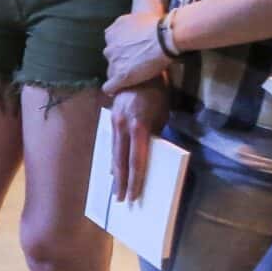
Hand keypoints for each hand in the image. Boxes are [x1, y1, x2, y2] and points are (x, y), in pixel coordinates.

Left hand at [103, 8, 172, 92]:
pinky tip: (118, 90)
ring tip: (132, 76)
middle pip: (111, 58)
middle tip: (135, 63)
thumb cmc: (157, 26)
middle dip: (120, 61)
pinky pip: (109, 88)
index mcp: (111, 33)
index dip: (122, 49)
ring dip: (120, 74)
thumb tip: (133, 29)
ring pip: (111, 72)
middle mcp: (109, 48)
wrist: (164, 38)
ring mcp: (113, 63)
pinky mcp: (120, 77)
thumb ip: (128, 26)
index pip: (111, 44)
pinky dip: (113, 90)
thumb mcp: (136, 18)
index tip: (130, 52)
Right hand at [107, 83, 168, 203]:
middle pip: (120, 161)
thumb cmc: (157, 93)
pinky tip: (113, 169)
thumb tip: (149, 155)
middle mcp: (122, 126)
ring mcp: (113, 122)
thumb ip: (154, 135)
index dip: (136, 180)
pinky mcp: (110, 118)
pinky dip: (113, 158)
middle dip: (121, 182)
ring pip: (113, 153)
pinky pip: (111, 143)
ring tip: (116, 189)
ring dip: (115, 172)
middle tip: (121, 200)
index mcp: (138, 126)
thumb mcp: (161, 115)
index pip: (136, 160)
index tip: (134, 195)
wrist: (138, 70)